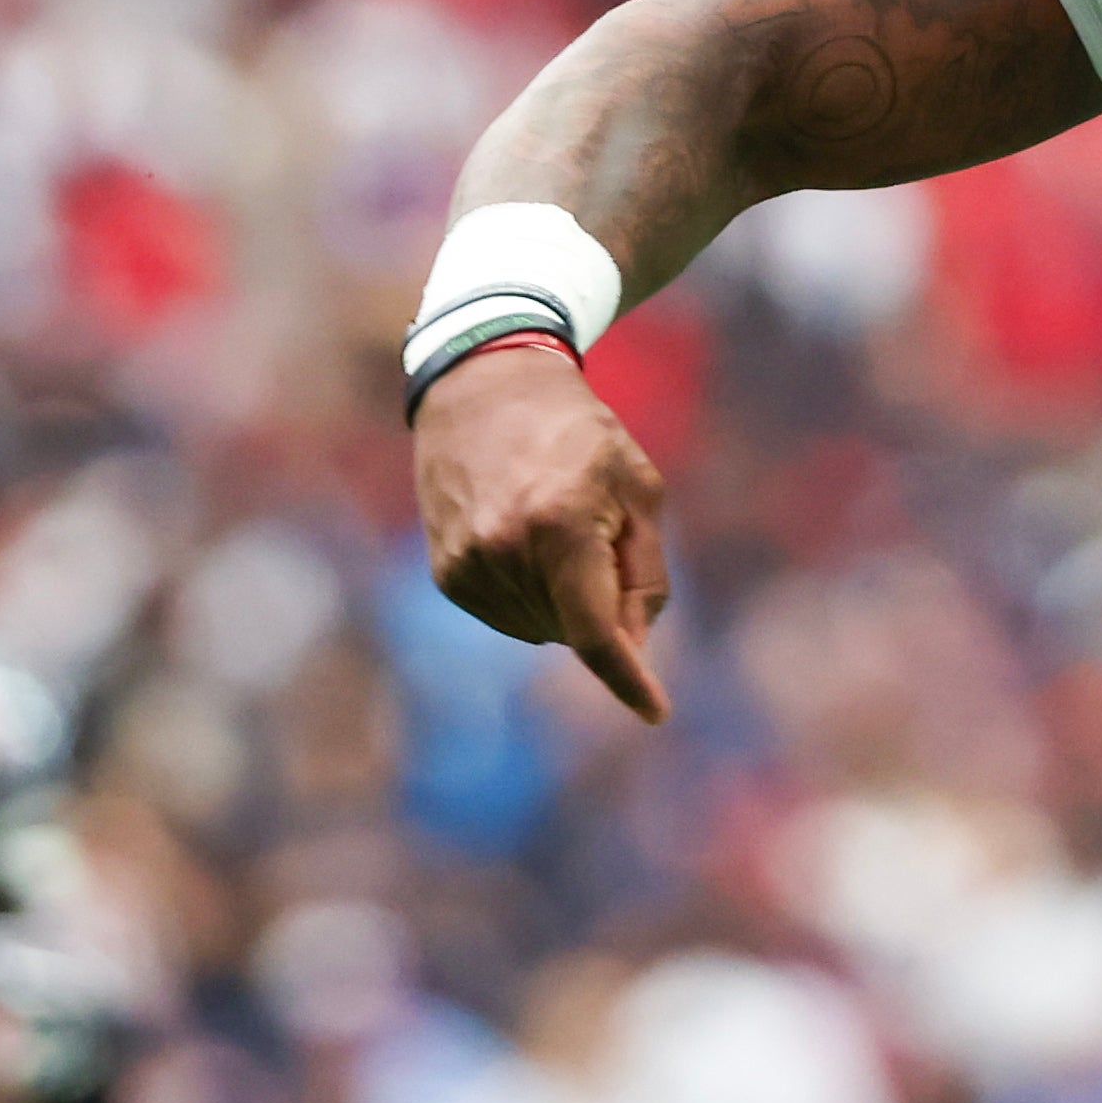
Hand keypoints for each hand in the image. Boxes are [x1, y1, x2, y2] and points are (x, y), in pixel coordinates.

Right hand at [414, 346, 670, 721]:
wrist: (489, 391)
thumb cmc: (582, 437)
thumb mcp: (640, 490)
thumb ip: (643, 575)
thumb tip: (631, 648)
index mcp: (561, 524)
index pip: (595, 630)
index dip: (627, 677)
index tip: (656, 712)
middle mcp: (505, 550)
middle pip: (573, 629)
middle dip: (600, 602)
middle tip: (599, 534)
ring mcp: (467, 564)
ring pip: (540, 630)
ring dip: (563, 601)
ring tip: (555, 527)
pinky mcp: (445, 573)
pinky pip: (507, 616)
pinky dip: (531, 596)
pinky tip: (526, 540)